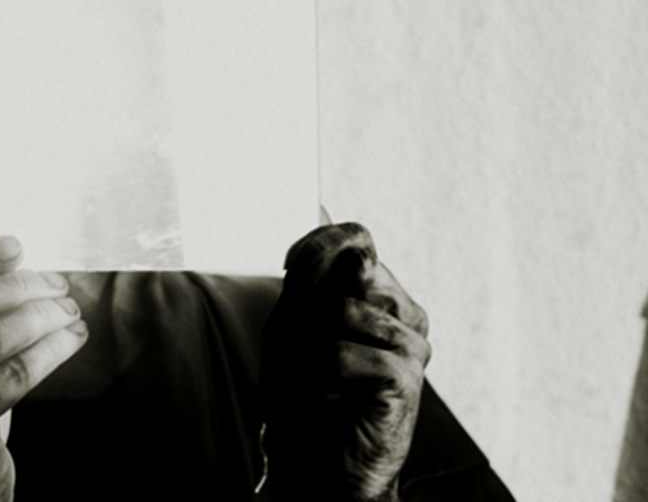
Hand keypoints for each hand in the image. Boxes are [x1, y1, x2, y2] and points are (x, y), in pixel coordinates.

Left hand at [260, 223, 430, 500]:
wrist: (316, 466)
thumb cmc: (302, 395)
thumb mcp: (293, 324)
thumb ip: (313, 279)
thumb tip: (346, 239)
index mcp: (376, 293)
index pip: (356, 236)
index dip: (318, 243)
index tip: (291, 266)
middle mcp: (400, 310)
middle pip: (347, 268)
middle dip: (307, 307)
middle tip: (308, 351)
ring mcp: (409, 342)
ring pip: (340, 309)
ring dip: (310, 349)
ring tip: (321, 379)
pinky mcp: (405, 374)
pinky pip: (340, 352)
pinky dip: (321, 378)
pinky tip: (335, 398)